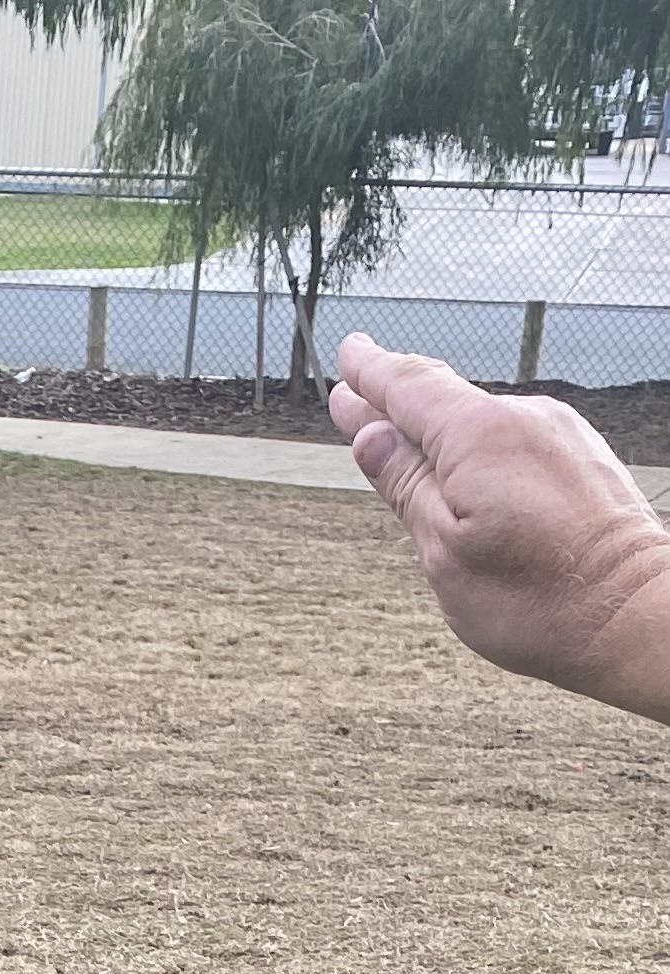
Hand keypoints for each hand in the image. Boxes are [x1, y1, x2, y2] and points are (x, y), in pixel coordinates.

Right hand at [330, 333, 669, 720]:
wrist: (629, 615)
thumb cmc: (534, 599)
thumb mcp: (444, 552)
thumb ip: (406, 487)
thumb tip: (370, 436)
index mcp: (477, 435)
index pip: (409, 387)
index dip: (372, 373)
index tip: (350, 354)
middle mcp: (522, 416)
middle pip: (444, 400)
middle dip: (395, 401)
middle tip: (355, 396)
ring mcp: (558, 432)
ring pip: (481, 423)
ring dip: (440, 433)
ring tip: (405, 445)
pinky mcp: (581, 454)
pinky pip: (515, 440)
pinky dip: (480, 450)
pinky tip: (469, 473)